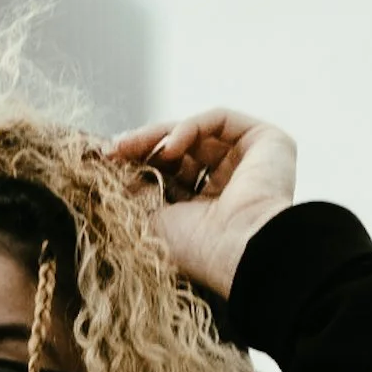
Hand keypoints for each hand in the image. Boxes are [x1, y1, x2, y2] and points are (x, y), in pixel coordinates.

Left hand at [110, 109, 296, 298]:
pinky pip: (219, 120)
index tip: (106, 160)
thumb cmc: (197, 250)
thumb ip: (134, 191)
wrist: (239, 251)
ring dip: (160, 136)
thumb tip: (110, 166)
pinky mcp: (266, 140)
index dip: (139, 164)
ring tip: (133, 149)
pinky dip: (190, 127)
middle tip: (113, 148)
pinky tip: (170, 147)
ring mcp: (249, 161)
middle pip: (182, 151)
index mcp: (205, 210)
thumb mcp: (152, 219)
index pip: (170, 175)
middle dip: (144, 146)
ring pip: (197, 133)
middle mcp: (230, 185)